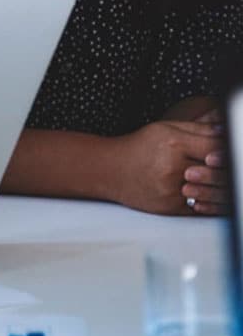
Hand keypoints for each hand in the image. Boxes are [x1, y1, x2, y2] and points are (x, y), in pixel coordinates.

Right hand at [108, 119, 226, 214]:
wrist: (108, 170)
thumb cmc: (137, 148)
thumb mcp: (165, 129)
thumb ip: (199, 129)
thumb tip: (226, 130)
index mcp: (173, 144)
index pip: (215, 148)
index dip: (225, 152)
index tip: (225, 153)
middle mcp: (172, 168)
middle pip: (216, 171)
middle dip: (223, 170)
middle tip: (222, 168)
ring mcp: (170, 190)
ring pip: (210, 191)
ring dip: (217, 187)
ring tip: (216, 181)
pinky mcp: (169, 207)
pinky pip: (199, 207)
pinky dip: (206, 201)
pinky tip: (203, 193)